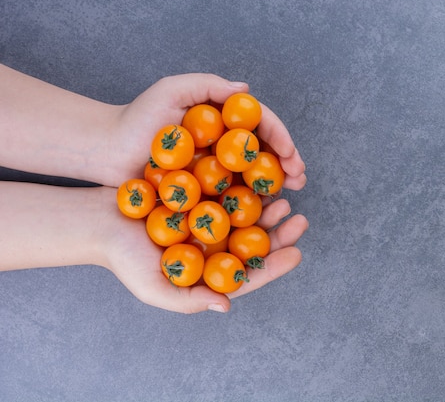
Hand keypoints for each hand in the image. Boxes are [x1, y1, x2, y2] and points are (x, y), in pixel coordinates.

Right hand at [101, 188, 308, 313]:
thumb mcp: (154, 288)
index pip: (249, 275)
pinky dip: (246, 188)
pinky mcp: (202, 198)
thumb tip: (227, 306)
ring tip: (286, 201)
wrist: (100, 221)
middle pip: (255, 244)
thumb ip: (189, 300)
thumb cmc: (124, 259)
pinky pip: (230, 193)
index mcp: (209, 274)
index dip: (275, 267)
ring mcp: (210, 223)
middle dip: (280, 235)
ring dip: (268, 210)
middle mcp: (215, 249)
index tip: (296, 254)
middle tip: (300, 221)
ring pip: (247, 218)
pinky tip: (260, 180)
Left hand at [107, 73, 306, 189]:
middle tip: (300, 178)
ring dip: (276, 184)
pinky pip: (233, 194)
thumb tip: (246, 89)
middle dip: (287, 163)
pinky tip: (267, 209)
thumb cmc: (136, 118)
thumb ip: (207, 84)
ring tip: (291, 194)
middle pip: (264, 150)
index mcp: (222, 118)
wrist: (107, 151)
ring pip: (254, 174)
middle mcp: (224, 142)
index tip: (290, 154)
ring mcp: (216, 166)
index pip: (260, 123)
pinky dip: (253, 201)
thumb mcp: (171, 89)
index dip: (280, 136)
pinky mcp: (205, 189)